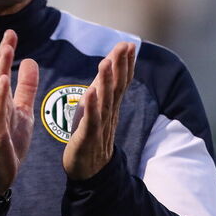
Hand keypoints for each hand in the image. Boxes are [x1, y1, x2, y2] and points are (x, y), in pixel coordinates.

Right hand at [0, 30, 38, 195]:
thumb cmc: (8, 143)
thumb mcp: (22, 110)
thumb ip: (26, 87)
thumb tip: (30, 61)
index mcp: (2, 101)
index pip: (4, 72)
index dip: (8, 53)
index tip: (12, 33)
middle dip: (4, 55)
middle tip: (9, 34)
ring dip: (0, 70)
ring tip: (6, 50)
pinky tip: (2, 83)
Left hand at [63, 42, 135, 179]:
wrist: (88, 170)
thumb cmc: (90, 134)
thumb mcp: (98, 108)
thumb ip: (104, 88)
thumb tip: (109, 64)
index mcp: (110, 106)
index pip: (121, 82)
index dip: (125, 63)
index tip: (129, 44)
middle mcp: (108, 113)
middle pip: (116, 87)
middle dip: (121, 66)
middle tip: (125, 46)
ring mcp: (99, 125)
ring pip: (105, 101)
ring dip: (106, 81)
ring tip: (106, 62)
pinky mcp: (87, 137)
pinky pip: (90, 121)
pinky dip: (92, 107)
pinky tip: (90, 94)